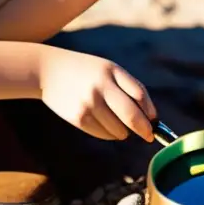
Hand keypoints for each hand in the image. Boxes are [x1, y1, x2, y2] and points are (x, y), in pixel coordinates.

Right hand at [39, 49, 156, 142]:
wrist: (49, 71)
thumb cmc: (85, 71)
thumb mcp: (107, 68)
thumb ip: (128, 86)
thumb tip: (149, 116)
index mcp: (112, 71)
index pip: (139, 94)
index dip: (150, 111)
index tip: (154, 121)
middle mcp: (101, 86)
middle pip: (131, 115)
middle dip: (144, 129)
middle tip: (148, 136)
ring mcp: (89, 103)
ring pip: (118, 129)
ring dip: (124, 132)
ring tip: (121, 127)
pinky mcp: (78, 117)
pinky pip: (103, 134)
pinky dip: (110, 134)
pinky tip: (108, 128)